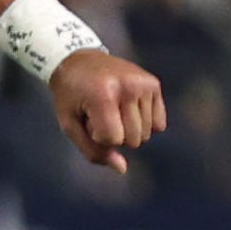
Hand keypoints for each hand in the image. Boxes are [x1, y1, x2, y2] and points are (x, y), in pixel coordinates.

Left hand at [51, 48, 165, 173]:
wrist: (78, 60)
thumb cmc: (71, 96)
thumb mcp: (70, 125)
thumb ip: (93, 152)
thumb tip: (122, 169)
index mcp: (103, 95)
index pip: (113, 140)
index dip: (98, 136)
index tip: (88, 118)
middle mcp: (128, 87)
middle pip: (133, 139)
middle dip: (116, 134)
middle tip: (100, 112)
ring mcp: (143, 83)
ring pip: (147, 134)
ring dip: (129, 128)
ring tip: (112, 107)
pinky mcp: (153, 83)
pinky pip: (159, 124)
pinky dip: (146, 122)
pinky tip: (129, 107)